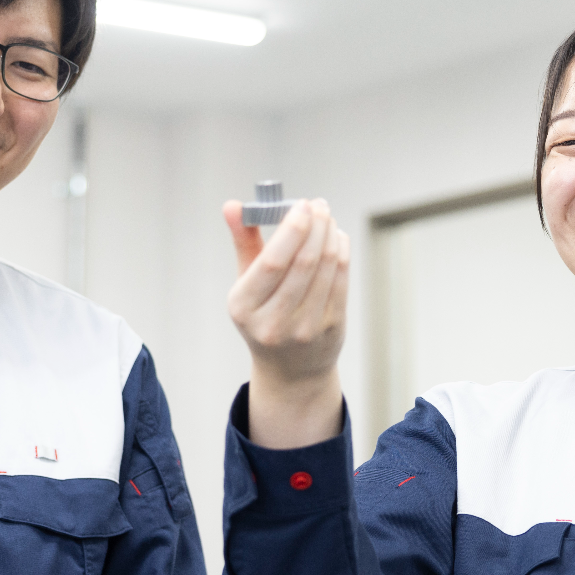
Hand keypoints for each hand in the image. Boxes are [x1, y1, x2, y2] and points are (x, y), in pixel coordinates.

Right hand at [224, 198, 349, 448]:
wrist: (290, 369)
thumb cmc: (264, 314)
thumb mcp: (246, 284)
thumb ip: (242, 242)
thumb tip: (232, 205)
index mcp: (244, 307)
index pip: (273, 262)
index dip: (292, 230)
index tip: (302, 205)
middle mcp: (273, 322)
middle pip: (304, 262)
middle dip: (315, 226)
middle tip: (319, 205)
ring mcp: (305, 328)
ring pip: (326, 268)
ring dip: (330, 235)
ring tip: (327, 218)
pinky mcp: (331, 329)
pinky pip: (341, 280)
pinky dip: (342, 252)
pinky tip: (338, 237)